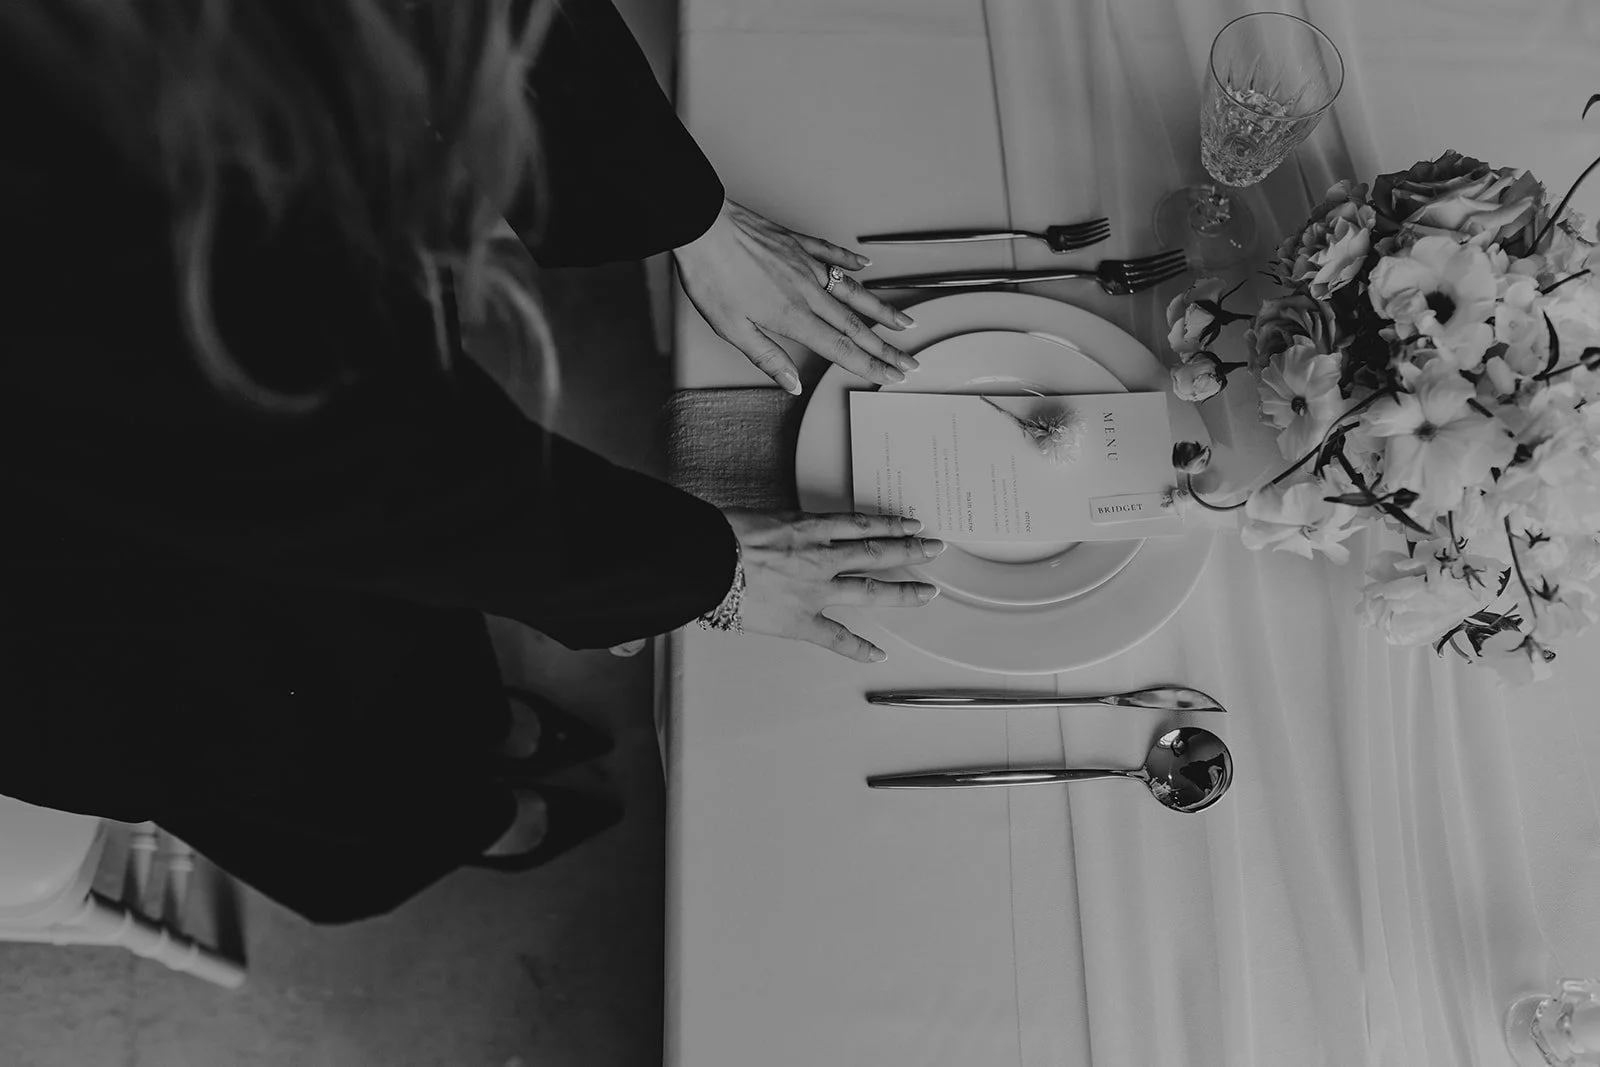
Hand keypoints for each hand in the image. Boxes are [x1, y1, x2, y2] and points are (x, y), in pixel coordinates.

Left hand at [673, 199, 918, 393]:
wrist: (702, 227)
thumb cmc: (711, 277)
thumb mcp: (732, 329)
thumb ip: (768, 358)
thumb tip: (793, 384)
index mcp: (793, 317)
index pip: (842, 349)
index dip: (871, 365)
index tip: (894, 375)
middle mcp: (808, 291)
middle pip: (856, 325)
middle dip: (886, 347)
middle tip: (910, 359)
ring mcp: (806, 264)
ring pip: (853, 291)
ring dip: (882, 309)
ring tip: (905, 322)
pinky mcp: (797, 243)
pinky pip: (832, 253)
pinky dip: (852, 260)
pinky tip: (866, 264)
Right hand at [720, 509, 944, 662]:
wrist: (704, 560)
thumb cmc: (721, 537)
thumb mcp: (759, 519)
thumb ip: (781, 530)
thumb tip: (784, 536)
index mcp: (808, 529)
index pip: (861, 525)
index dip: (889, 525)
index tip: (909, 525)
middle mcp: (820, 557)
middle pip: (878, 553)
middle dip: (911, 551)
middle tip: (935, 549)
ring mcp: (815, 590)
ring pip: (871, 588)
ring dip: (904, 591)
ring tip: (927, 593)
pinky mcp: (801, 620)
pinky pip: (838, 637)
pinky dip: (859, 647)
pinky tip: (879, 653)